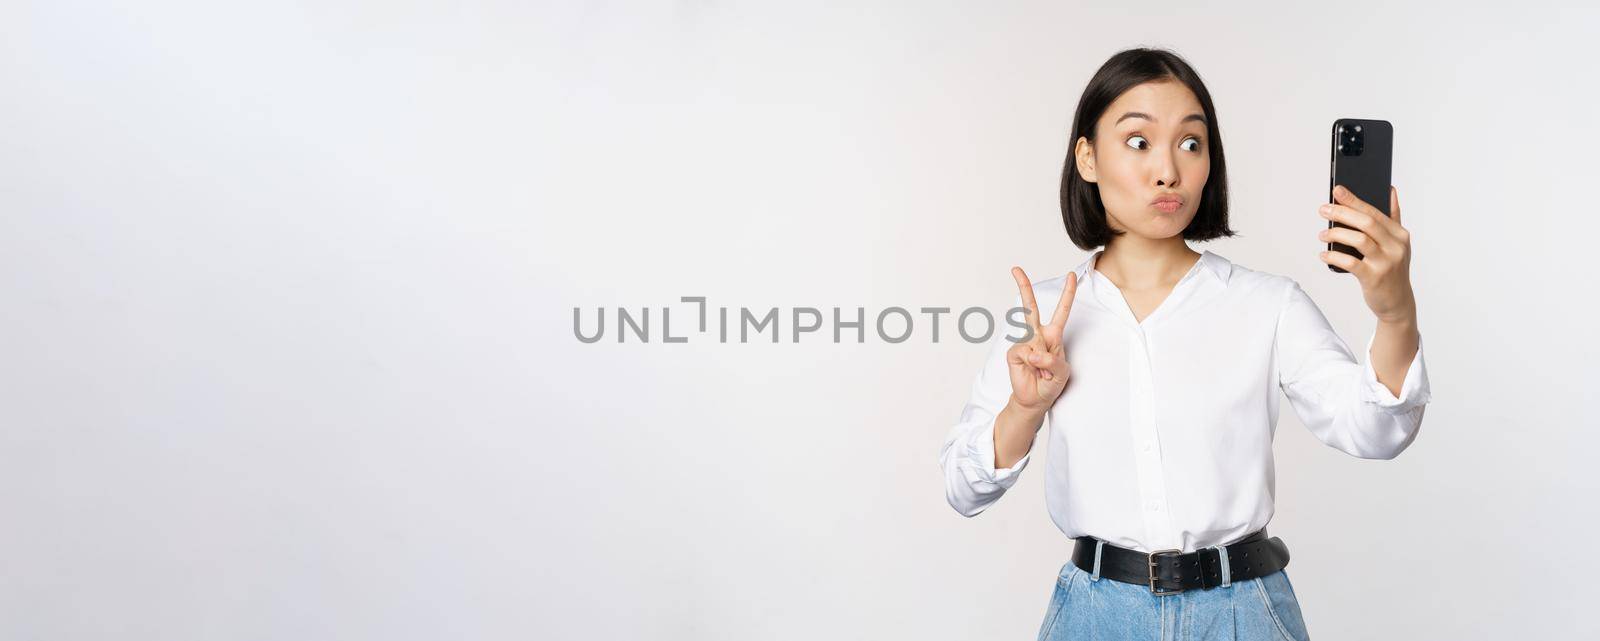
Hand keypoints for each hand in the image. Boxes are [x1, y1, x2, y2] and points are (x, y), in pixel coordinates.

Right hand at [1006, 267, 1077, 412]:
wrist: (1035, 399)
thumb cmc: (1051, 384)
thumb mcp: (1062, 372)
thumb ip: (1052, 360)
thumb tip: (1034, 352)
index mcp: (1053, 336)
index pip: (1062, 311)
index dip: (1068, 293)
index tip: (1072, 275)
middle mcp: (1037, 335)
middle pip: (1030, 308)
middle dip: (1023, 287)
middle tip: (1015, 269)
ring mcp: (1024, 343)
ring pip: (1033, 340)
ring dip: (1043, 361)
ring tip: (1043, 373)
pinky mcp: (1014, 353)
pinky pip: (1026, 353)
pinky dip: (1033, 365)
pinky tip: (1033, 372)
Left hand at [1318, 184, 1417, 322]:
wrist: (1397, 302)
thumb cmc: (1392, 269)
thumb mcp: (1397, 243)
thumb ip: (1393, 217)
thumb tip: (1390, 190)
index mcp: (1400, 234)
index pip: (1374, 212)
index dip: (1354, 200)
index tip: (1337, 190)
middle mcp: (1395, 246)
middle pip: (1366, 223)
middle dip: (1342, 213)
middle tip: (1323, 209)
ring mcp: (1386, 263)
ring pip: (1359, 240)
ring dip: (1336, 234)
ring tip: (1322, 234)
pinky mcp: (1374, 278)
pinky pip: (1350, 263)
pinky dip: (1334, 257)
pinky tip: (1324, 255)